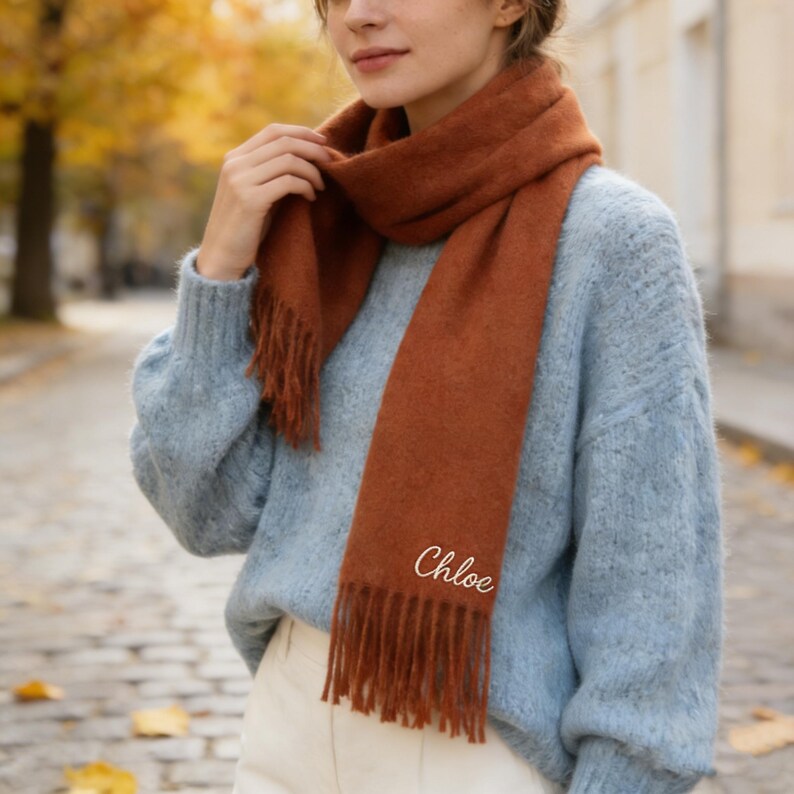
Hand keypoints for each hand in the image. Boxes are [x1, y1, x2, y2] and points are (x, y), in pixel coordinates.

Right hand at [196, 123, 331, 280]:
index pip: (273, 131)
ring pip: (288, 160)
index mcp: (235, 158)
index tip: (323, 142)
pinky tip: (311, 197)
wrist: (222, 257)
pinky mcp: (250, 200)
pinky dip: (305, 187)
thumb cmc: (245, 228)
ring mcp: (240, 181)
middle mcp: (235, 164)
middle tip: (330, 162)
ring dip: (312, 171)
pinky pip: (288, 182)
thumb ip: (271, 173)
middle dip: (313, 149)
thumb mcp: (256, 193)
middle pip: (283, 142)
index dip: (302, 133)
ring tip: (321, 185)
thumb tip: (307, 157)